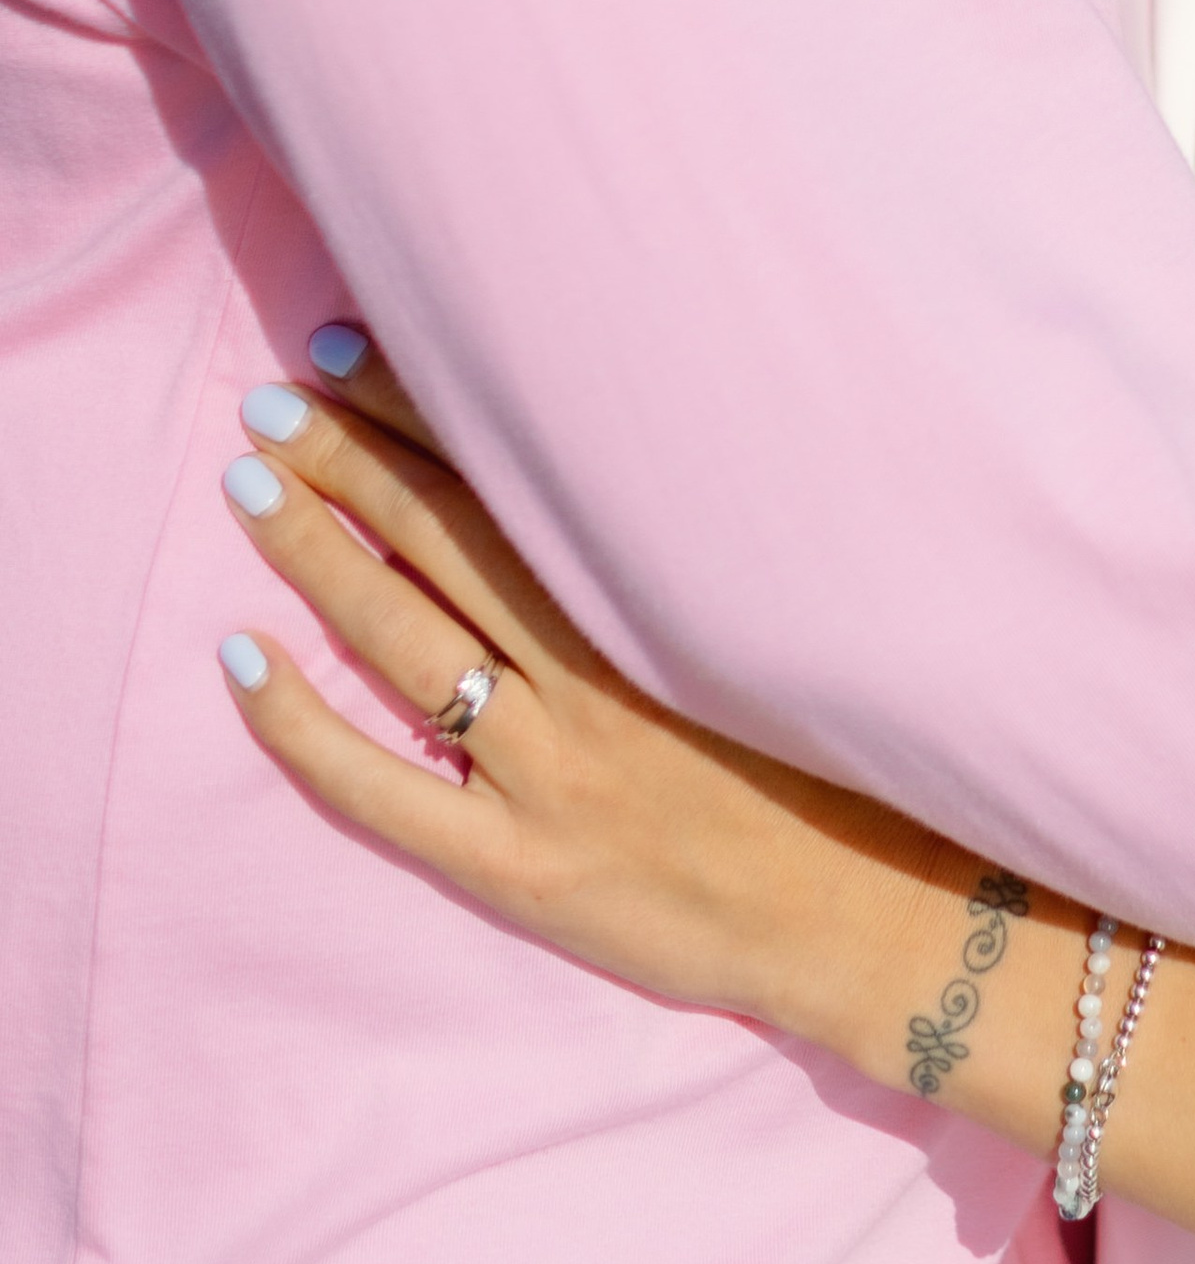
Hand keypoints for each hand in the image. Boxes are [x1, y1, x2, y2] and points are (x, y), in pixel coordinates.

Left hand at [215, 335, 952, 1063]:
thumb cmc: (840, 762)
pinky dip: (302, 727)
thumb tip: (589, 458)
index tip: (353, 350)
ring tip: (247, 489)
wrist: (883, 913)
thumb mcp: (773, 628)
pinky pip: (384, 791)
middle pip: (444, 543)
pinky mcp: (523, 868)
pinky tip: (242, 662)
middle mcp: (596, 674)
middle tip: (271, 402)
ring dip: (318, 556)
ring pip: (405, 642)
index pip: (512, 478)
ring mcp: (553, 774)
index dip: (424, 410)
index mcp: (656, 602)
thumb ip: (680, 558)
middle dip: (349, 463)